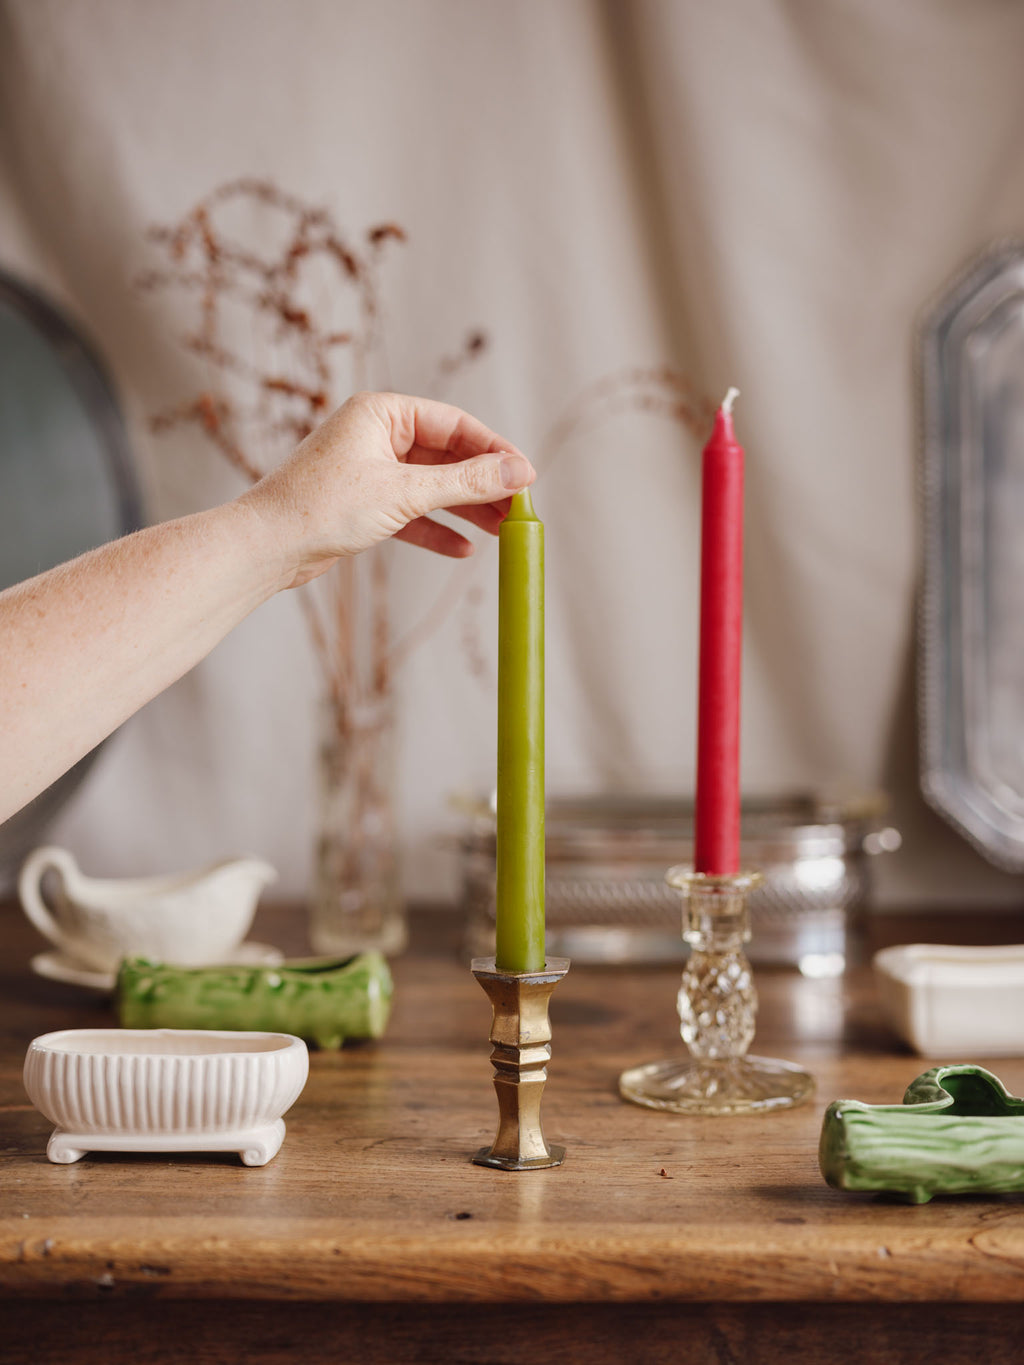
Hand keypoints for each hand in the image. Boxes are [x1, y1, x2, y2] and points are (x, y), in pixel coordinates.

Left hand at [242, 391, 535, 587]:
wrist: (265, 546)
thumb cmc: (323, 507)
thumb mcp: (405, 493)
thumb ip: (467, 483)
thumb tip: (519, 473)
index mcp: (382, 413)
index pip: (455, 424)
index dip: (495, 451)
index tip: (527, 477)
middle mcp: (376, 435)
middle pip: (447, 456)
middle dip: (485, 485)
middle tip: (521, 511)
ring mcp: (369, 471)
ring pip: (432, 487)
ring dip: (467, 510)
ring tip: (504, 532)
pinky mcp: (362, 504)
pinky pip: (411, 513)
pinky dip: (437, 530)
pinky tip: (464, 550)